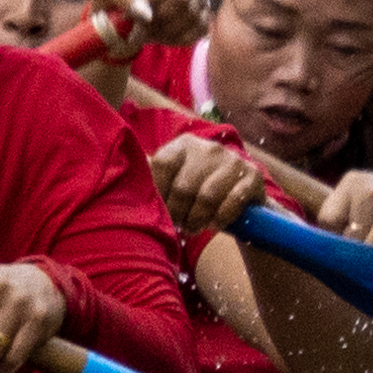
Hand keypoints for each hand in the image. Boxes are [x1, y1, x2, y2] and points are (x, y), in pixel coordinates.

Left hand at [91, 0, 211, 49]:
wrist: (121, 11)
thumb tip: (145, 12)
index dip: (151, 1)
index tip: (134, 14)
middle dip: (158, 20)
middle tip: (139, 28)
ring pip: (192, 14)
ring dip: (166, 31)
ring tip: (147, 31)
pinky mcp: (203, 7)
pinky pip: (200, 27)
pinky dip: (179, 38)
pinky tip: (162, 34)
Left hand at [148, 134, 265, 237]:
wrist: (242, 198)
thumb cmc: (198, 191)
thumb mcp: (176, 179)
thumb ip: (152, 175)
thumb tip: (120, 177)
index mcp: (184, 145)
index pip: (162, 164)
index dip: (158, 192)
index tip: (159, 211)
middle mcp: (209, 147)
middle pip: (184, 186)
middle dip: (178, 212)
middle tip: (178, 226)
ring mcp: (233, 160)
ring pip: (207, 196)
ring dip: (197, 219)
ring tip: (193, 228)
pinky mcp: (253, 176)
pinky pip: (232, 202)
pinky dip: (220, 218)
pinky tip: (214, 225)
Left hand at [317, 167, 372, 253]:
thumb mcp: (358, 200)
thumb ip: (337, 217)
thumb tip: (315, 248)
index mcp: (352, 182)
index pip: (327, 220)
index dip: (334, 235)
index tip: (346, 238)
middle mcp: (372, 189)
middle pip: (350, 238)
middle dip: (357, 250)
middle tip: (369, 247)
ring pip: (372, 247)